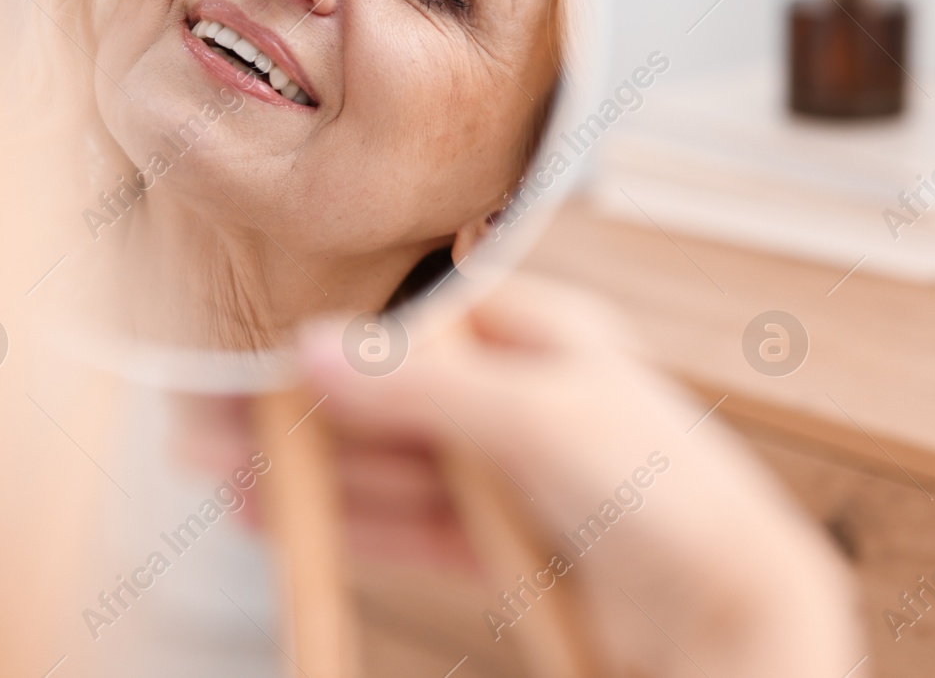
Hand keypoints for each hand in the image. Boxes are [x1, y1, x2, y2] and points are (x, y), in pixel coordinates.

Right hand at [174, 275, 864, 677]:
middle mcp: (517, 394)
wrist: (733, 616)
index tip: (243, 350)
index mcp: (535, 331)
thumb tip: (313, 345)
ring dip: (307, 471)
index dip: (323, 333)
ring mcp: (508, 470)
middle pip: (381, 395)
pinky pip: (408, 523)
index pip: (406, 319)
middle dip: (295, 412)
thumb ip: (422, 386)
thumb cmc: (666, 491)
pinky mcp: (503, 542)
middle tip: (201, 423)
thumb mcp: (541, 418)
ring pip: (384, 462)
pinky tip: (284, 520)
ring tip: (221, 476)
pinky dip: (348, 522)